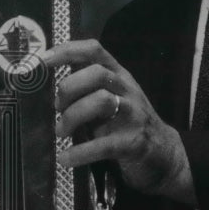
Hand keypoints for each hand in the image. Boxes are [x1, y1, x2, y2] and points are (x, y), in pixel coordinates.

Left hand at [40, 39, 194, 204]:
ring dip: (72, 116)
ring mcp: (133, 114)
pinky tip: (66, 158)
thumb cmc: (126, 121)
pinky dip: (80, 152)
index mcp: (117, 75)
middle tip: (57, 107)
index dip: (68, 50)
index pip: (94, 51)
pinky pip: (104, 144)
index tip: (44, 60)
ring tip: (61, 131)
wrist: (164, 154)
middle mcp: (127, 90)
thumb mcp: (108, 96)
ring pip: (101, 101)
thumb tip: (47, 84)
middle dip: (70, 88)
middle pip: (97, 73)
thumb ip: (84, 87)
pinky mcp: (133, 142)